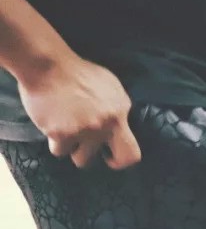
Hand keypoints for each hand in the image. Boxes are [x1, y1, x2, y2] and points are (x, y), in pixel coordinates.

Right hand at [18, 56, 140, 169]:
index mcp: (120, 111)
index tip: (111, 155)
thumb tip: (119, 126)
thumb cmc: (78, 74)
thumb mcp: (109, 87)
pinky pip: (59, 151)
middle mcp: (107, 124)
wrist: (50, 67)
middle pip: (116, 161)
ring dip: (74, 148)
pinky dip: (55, 141)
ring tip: (68, 129)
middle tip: (91, 150)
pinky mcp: (61, 134)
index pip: (132, 150)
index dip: (122, 158)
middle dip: (105, 159)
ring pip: (81, 158)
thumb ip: (116, 109)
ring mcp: (84, 130)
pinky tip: (53, 124)